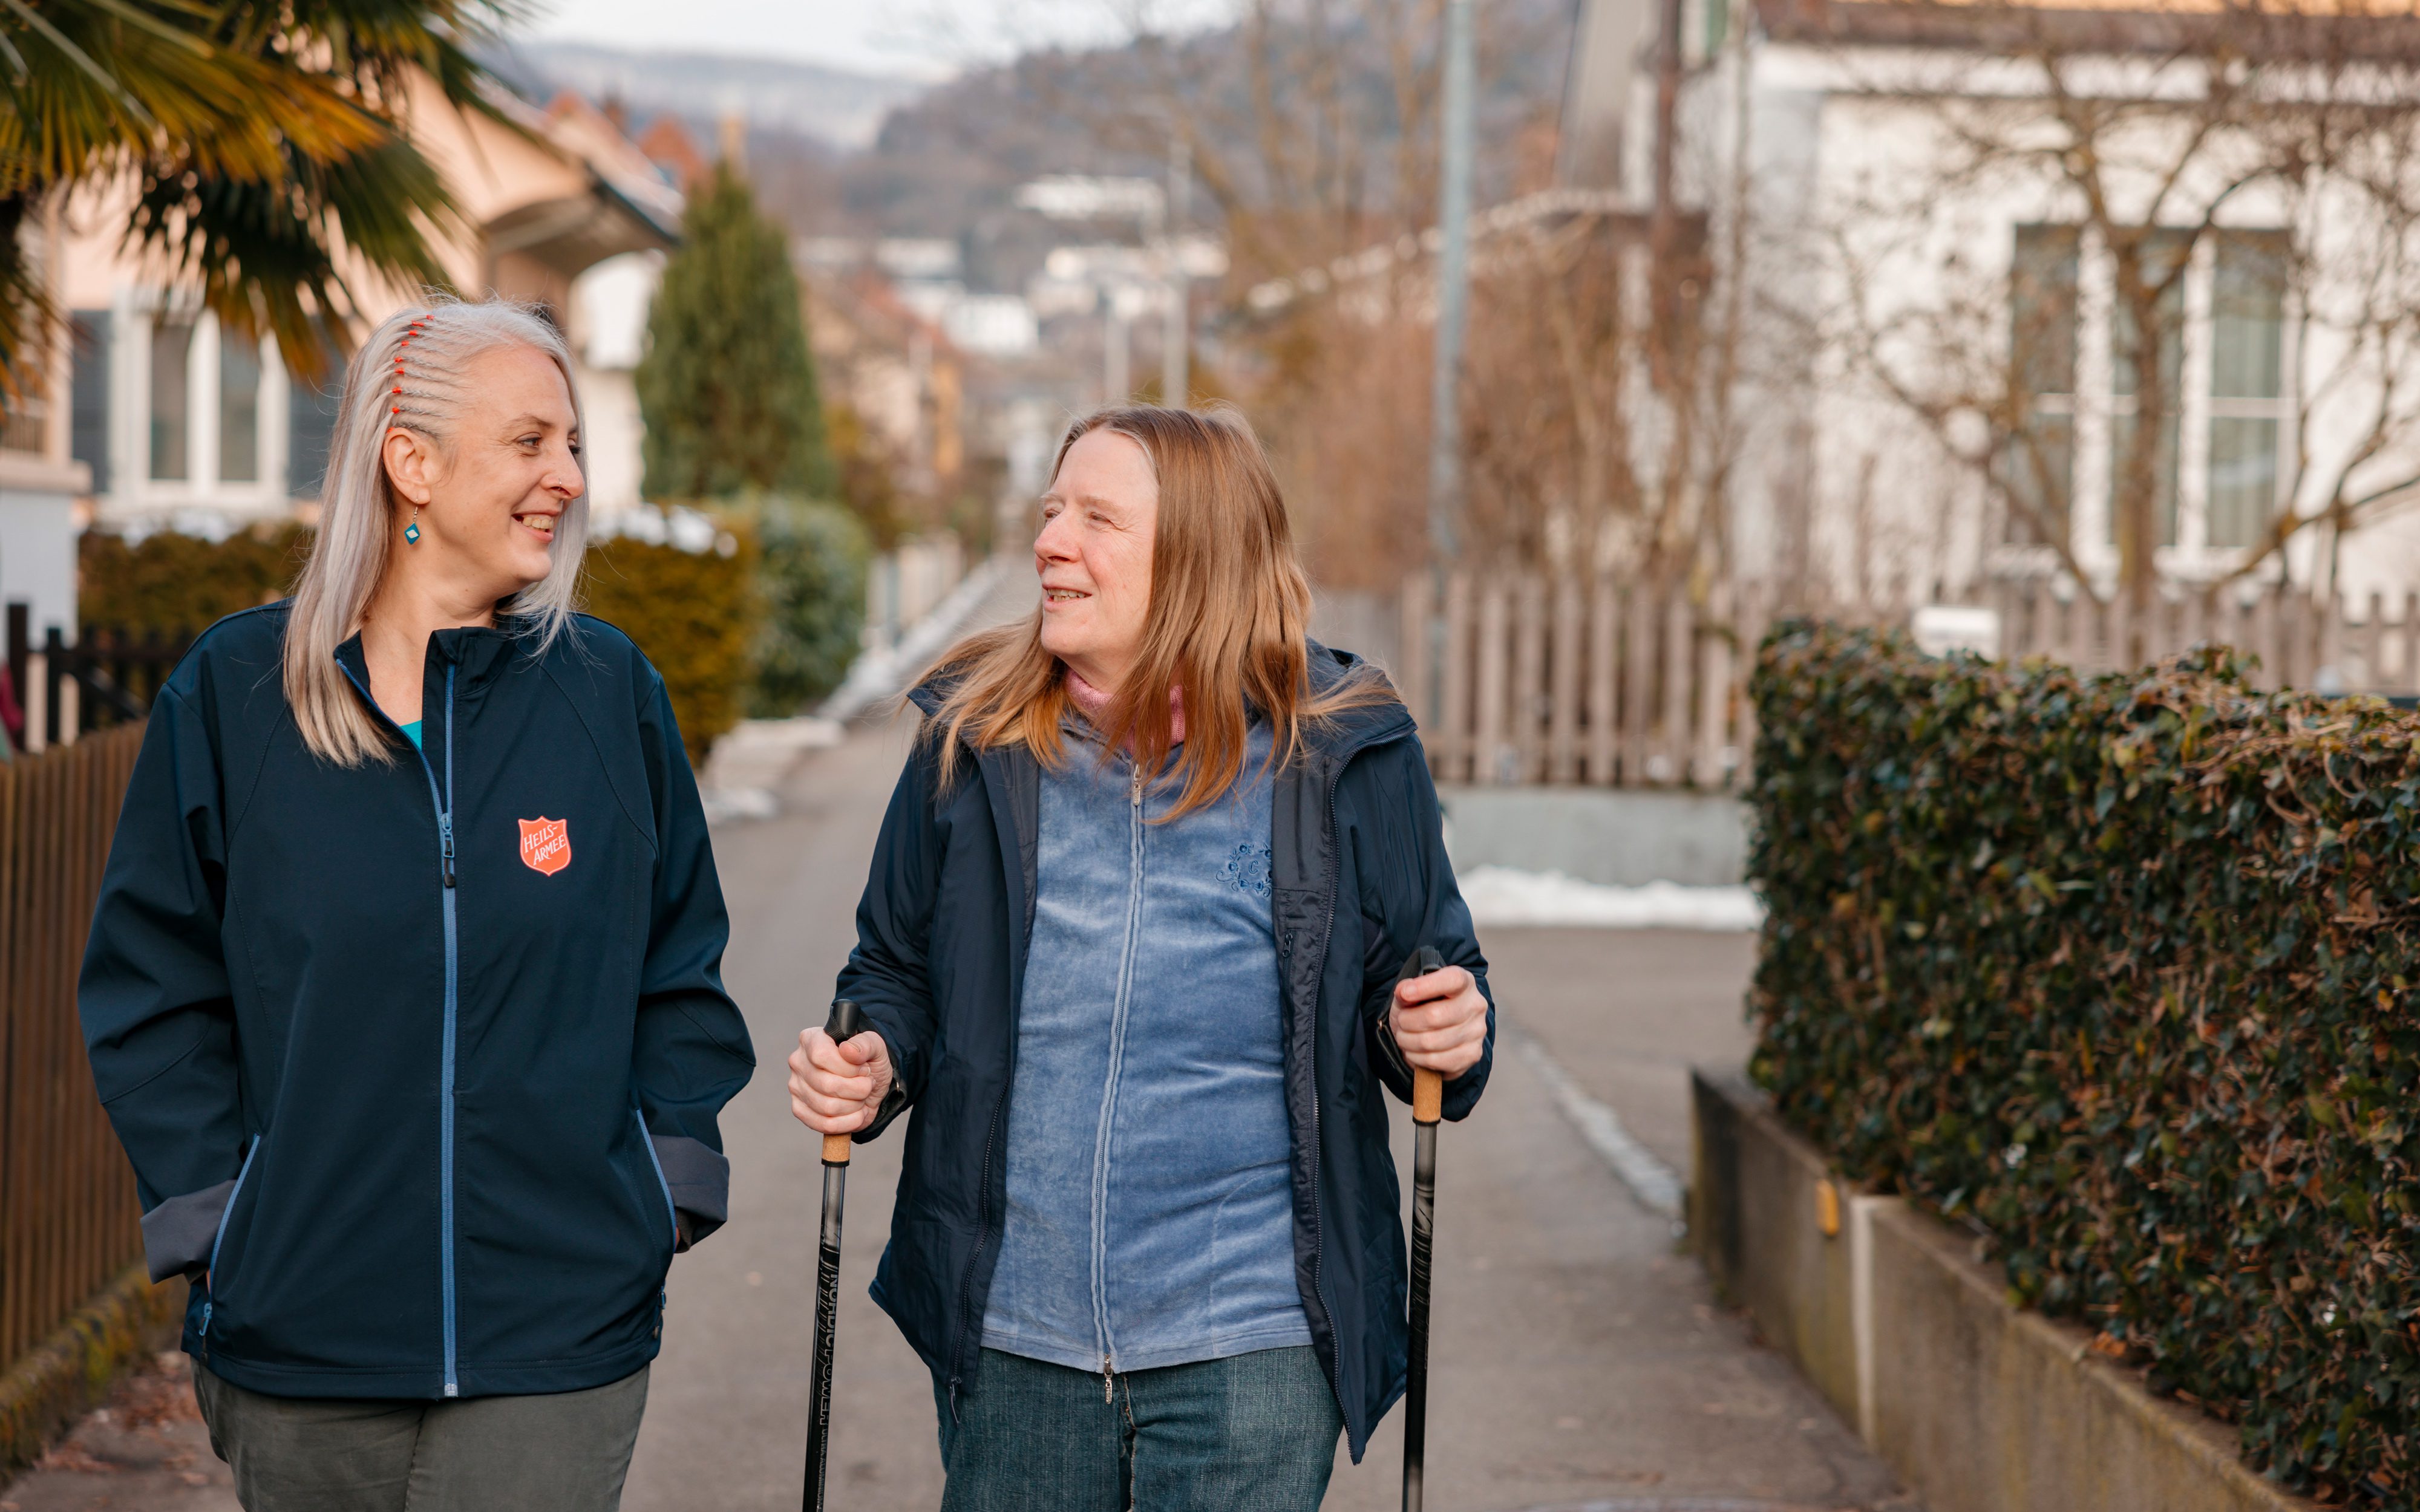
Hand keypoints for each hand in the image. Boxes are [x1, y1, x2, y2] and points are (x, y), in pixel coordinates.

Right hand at [788, 1024, 893, 1136]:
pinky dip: (848, 1122)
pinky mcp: (799, 1109)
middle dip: (858, 1089)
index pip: (821, 1055)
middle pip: (826, 1085)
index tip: (864, 1069)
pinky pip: (824, 1124)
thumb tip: (848, 1050)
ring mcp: (796, 1087)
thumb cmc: (868, 1061)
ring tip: (861, 1096)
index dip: (848, 1068)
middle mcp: (799, 1062)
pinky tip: (856, 1112)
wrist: (868, 1083)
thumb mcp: (876, 1047)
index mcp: (811, 1039)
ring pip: (827, 1107)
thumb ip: (865, 1044)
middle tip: (867, 1084)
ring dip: (855, 1105)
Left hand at [1390, 965, 1486, 1079]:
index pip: (1453, 980)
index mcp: (1465, 983)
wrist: (1437, 1031)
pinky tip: (1415, 1051)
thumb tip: (1403, 992)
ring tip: (1405, 1037)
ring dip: (1408, 1041)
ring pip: (1431, 1041)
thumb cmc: (1425, 1007)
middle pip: (1434, 1015)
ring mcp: (1476, 1032)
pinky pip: (1435, 1060)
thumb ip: (1405, 990)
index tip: (1405, 993)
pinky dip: (1416, 1057)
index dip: (1427, 986)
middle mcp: (1475, 1005)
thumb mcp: (1411, 993)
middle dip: (1407, 1021)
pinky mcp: (1472, 1055)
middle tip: (1401, 1022)